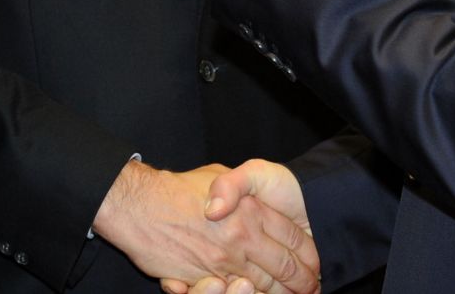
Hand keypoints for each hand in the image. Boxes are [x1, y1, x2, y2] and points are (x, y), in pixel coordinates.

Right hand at [94, 161, 317, 293]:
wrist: (139, 205)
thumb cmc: (177, 188)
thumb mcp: (217, 173)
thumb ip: (240, 187)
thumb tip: (255, 201)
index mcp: (249, 212)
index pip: (291, 238)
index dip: (307, 253)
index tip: (315, 262)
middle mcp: (240, 239)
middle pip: (283, 267)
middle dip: (301, 281)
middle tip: (310, 287)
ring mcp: (223, 263)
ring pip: (264, 287)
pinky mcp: (204, 279)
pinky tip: (251, 292)